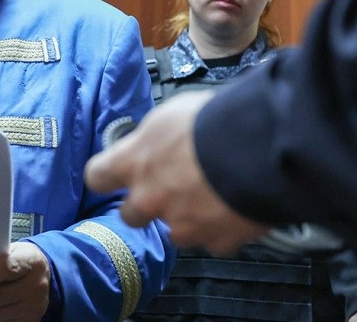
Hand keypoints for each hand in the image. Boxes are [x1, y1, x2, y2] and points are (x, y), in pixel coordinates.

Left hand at [85, 90, 268, 254]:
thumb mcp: (168, 115)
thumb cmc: (210, 120)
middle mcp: (149, 199)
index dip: (106, 176)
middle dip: (147, 205)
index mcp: (132, 163)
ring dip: (188, 218)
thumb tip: (154, 143)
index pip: (97, 176)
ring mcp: (182, 225)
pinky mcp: (216, 241)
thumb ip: (153, 138)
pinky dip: (223, 228)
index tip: (114, 175)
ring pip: (175, 231)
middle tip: (170, 190)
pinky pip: (214, 240)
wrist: (258, 148)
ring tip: (212, 197)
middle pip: (131, 214)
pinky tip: (236, 208)